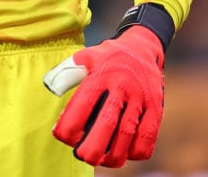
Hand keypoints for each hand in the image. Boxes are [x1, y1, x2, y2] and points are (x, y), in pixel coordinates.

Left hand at [43, 25, 163, 167]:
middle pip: (107, 122)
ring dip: (114, 154)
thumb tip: (51, 87)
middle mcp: (122, 86)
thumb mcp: (85, 56)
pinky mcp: (156, 107)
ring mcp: (141, 98)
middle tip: (82, 156)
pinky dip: (137, 151)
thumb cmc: (108, 57)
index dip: (70, 124)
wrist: (143, 47)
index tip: (61, 135)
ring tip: (102, 161)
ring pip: (128, 133)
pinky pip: (148, 135)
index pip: (83, 103)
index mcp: (101, 74)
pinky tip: (126, 154)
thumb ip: (67, 72)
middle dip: (93, 146)